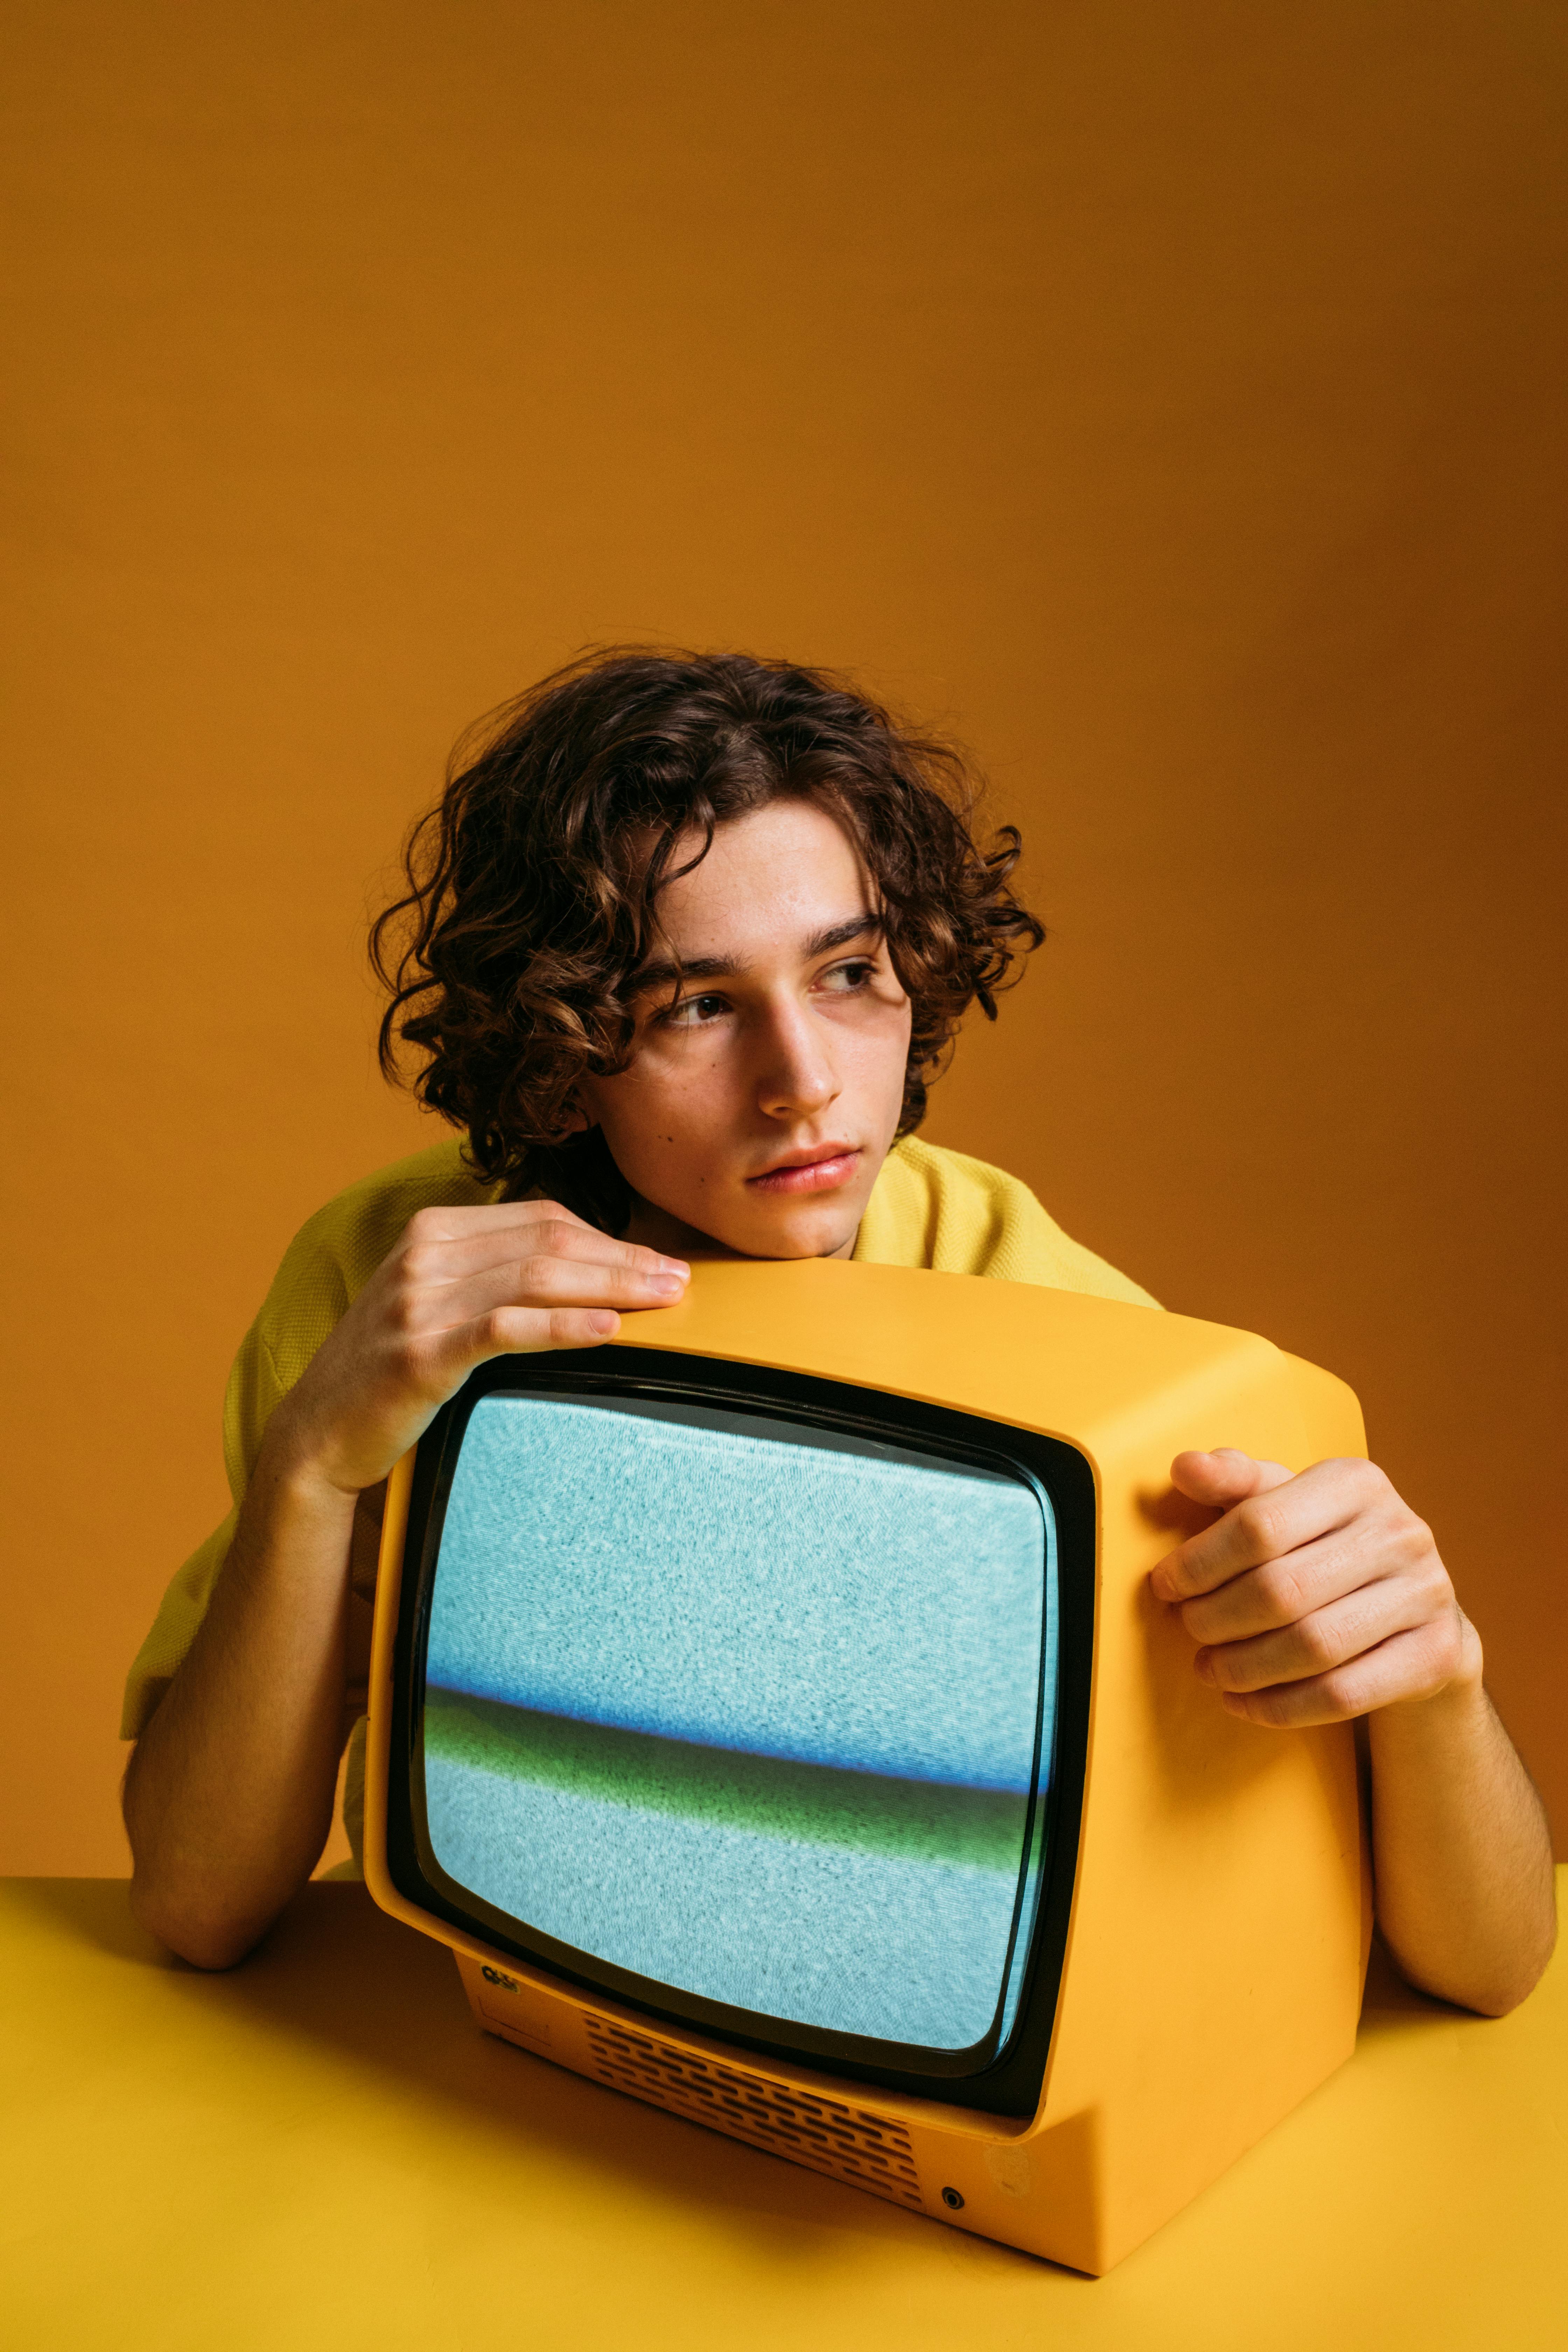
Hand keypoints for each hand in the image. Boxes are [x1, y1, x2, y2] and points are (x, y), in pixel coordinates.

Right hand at [266, 1200, 688, 1497]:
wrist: (318, 1432)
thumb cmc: (390, 1369)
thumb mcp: (436, 1300)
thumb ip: (494, 1274)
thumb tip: (587, 1270)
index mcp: (432, 1231)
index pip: (542, 1219)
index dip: (609, 1236)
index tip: (658, 1259)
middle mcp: (424, 1255)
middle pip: (548, 1242)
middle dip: (624, 1258)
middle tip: (680, 1279)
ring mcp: (418, 1302)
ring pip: (536, 1277)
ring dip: (612, 1285)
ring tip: (664, 1300)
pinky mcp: (419, 1354)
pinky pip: (505, 1328)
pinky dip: (563, 1324)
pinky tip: (608, 1328)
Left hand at [1149, 1450, 1480, 1726]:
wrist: (1415, 1609)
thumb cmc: (1325, 1548)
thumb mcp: (1284, 1503)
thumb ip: (1234, 1483)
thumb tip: (1185, 1466)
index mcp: (1356, 1481)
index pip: (1258, 1525)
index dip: (1198, 1563)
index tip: (1165, 1585)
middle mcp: (1400, 1531)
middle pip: (1281, 1590)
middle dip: (1216, 1618)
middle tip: (1187, 1629)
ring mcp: (1426, 1594)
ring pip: (1312, 1647)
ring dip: (1243, 1667)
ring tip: (1208, 1668)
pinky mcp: (1435, 1655)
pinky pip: (1343, 1694)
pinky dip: (1281, 1706)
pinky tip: (1243, 1702)